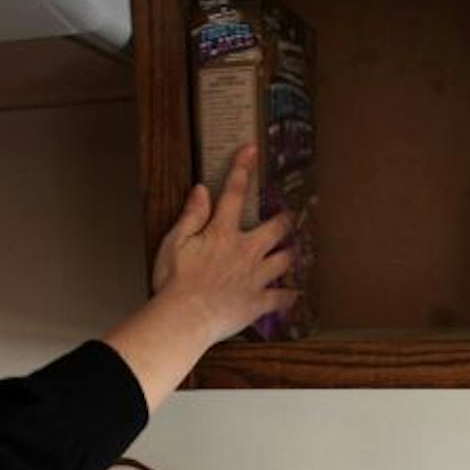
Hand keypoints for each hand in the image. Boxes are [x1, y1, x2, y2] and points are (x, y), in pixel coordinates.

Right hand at [105, 146, 298, 408]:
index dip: (242, 168)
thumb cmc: (174, 282)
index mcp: (222, 233)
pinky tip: (295, 295)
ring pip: (284, 260)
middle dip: (284, 220)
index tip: (252, 150)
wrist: (184, 319)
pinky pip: (281, 298)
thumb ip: (191, 216)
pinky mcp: (257, 303)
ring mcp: (255, 278)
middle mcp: (245, 251)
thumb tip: (201, 190)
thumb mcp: (174, 242)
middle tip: (289, 216)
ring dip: (290, 254)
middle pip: (275, 229)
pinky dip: (289, 296)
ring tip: (293, 251)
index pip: (233, 192)